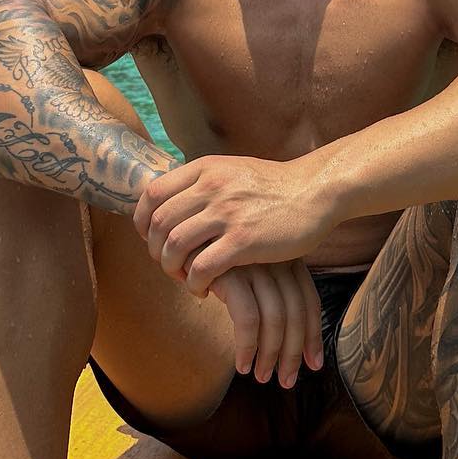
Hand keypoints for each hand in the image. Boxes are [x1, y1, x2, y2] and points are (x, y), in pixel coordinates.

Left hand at [134, 154, 338, 292]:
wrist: (315, 191)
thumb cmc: (275, 186)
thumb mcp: (233, 170)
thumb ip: (205, 181)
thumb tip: (174, 198)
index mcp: (205, 169)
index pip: (152, 192)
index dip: (142, 220)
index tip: (150, 237)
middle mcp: (211, 187)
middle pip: (158, 222)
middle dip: (155, 250)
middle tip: (168, 264)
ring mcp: (227, 213)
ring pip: (174, 245)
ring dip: (171, 268)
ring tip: (184, 278)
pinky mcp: (244, 240)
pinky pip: (202, 267)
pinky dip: (194, 282)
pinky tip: (204, 288)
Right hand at [208, 260, 323, 386]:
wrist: (179, 230)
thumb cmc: (215, 254)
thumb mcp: (249, 266)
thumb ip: (268, 289)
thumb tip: (285, 335)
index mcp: (285, 256)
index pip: (309, 300)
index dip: (314, 336)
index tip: (314, 364)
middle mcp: (274, 259)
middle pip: (295, 313)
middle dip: (293, 353)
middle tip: (287, 380)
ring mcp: (253, 265)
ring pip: (275, 319)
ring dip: (270, 355)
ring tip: (262, 376)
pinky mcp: (230, 273)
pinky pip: (247, 319)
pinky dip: (247, 347)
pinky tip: (242, 364)